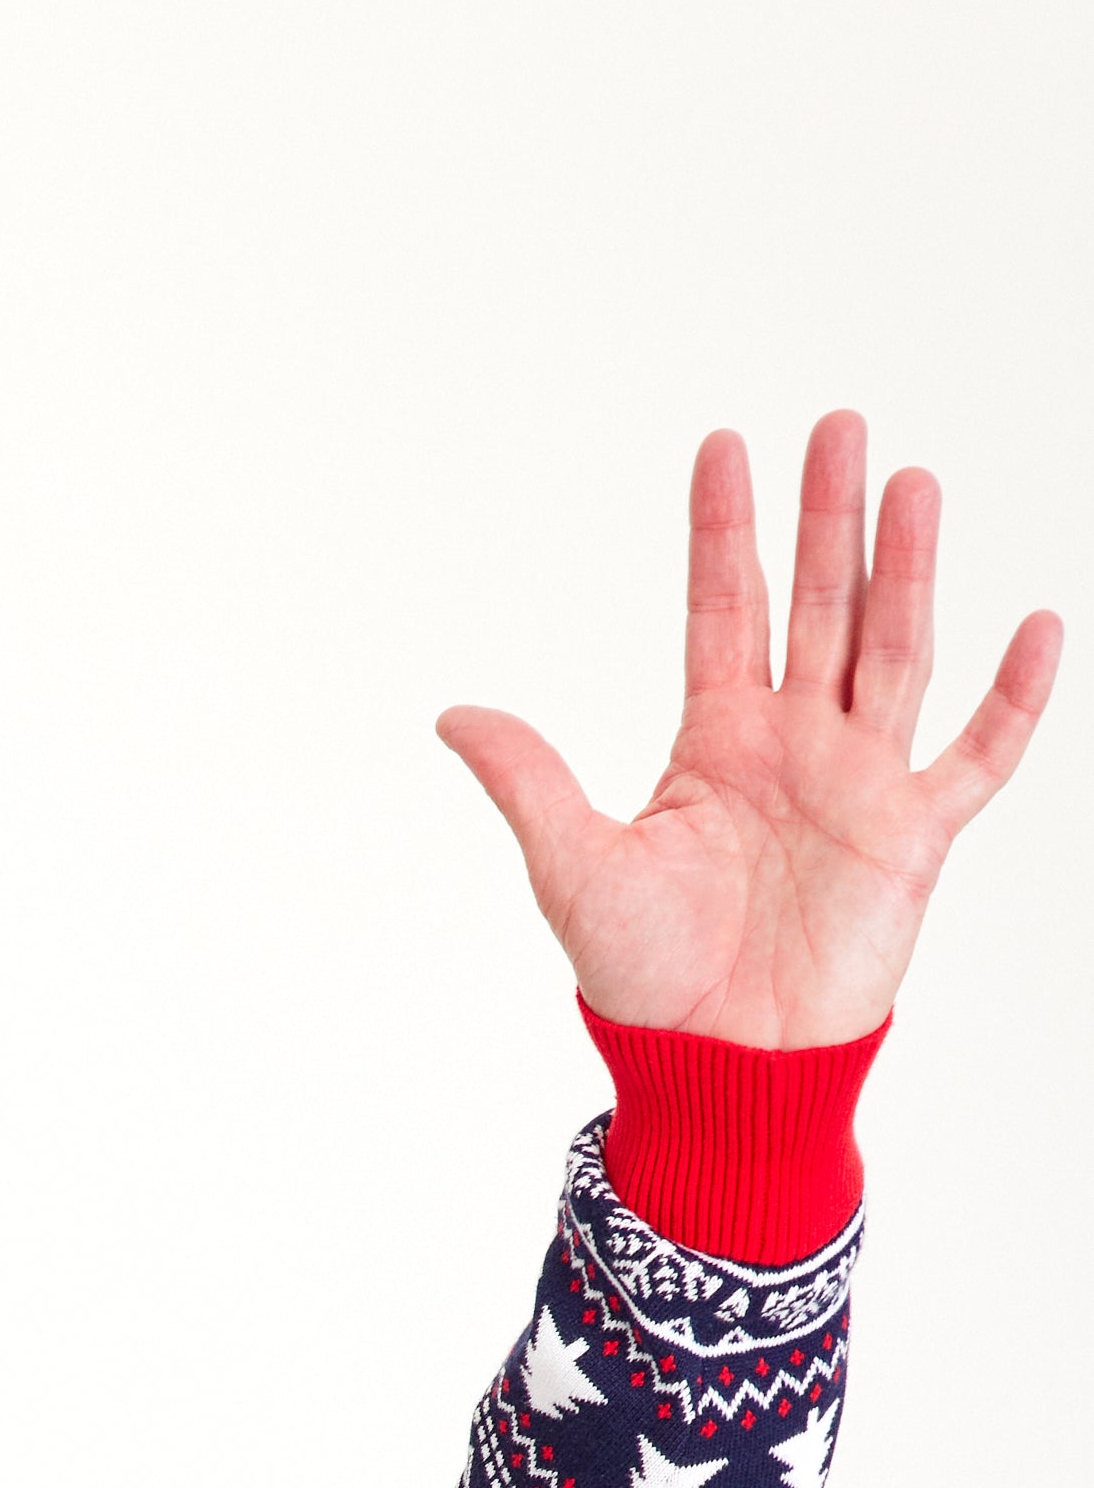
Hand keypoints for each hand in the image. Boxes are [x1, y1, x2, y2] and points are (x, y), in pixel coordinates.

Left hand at [439, 415, 1057, 1046]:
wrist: (718, 1064)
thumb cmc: (644, 978)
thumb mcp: (573, 868)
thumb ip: (529, 782)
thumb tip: (453, 715)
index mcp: (715, 742)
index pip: (724, 610)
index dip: (724, 533)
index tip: (722, 446)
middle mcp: (794, 745)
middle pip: (820, 606)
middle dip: (827, 519)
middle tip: (837, 423)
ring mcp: (861, 783)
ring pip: (893, 650)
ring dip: (906, 569)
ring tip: (911, 482)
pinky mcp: (914, 836)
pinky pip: (978, 755)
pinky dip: (1014, 697)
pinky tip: (1040, 624)